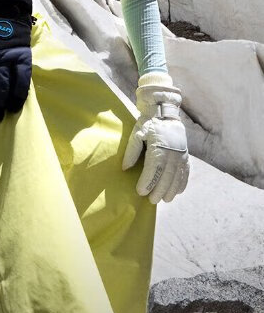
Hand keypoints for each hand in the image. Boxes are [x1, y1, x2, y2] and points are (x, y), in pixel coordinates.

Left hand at [122, 73, 189, 202]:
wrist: (165, 112)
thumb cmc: (148, 123)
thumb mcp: (137, 133)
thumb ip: (131, 150)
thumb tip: (125, 168)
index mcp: (159, 146)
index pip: (154, 168)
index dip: (148, 182)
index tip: (140, 191)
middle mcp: (173, 152)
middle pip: (167, 176)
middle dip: (159, 190)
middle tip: (152, 200)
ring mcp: (182, 154)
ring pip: (177, 176)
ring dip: (171, 190)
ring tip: (164, 200)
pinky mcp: (186, 155)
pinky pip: (186, 172)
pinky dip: (182, 183)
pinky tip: (177, 192)